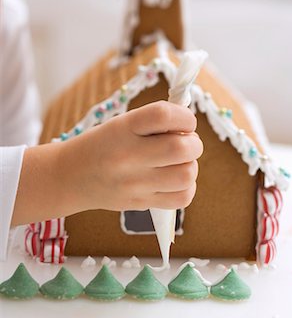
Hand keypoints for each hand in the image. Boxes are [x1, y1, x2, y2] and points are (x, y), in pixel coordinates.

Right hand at [64, 100, 202, 211]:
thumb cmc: (101, 145)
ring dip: (191, 166)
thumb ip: (155, 123)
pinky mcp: (140, 202)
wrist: (70, 177)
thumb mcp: (121, 124)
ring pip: (186, 175)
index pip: (164, 115)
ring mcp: (134, 183)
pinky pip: (181, 198)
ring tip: (178, 162)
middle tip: (184, 142)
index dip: (185, 116)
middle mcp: (128, 156)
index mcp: (123, 128)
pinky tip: (174, 179)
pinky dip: (186, 187)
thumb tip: (190, 126)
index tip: (185, 120)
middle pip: (182, 149)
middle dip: (193, 143)